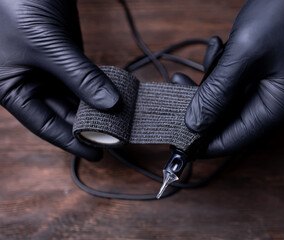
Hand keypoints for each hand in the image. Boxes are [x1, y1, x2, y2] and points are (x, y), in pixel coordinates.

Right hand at [0, 0, 119, 160]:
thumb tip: (109, 105)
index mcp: (12, 88)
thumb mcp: (47, 45)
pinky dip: (100, 88)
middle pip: (63, 113)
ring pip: (77, 97)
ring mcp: (51, 69)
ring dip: (98, 108)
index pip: (44, 124)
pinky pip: (86, 78)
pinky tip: (115, 99)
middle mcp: (31, 82)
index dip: (70, 141)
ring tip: (120, 122)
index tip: (96, 153)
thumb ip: (79, 76)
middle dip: (89, 125)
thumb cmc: (16, 4)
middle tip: (116, 137)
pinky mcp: (67, 55)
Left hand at [183, 0, 283, 156]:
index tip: (170, 136)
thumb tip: (193, 124)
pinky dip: (220, 70)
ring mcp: (267, 91)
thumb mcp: (244, 54)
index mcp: (275, 109)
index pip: (230, 141)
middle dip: (199, 105)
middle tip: (177, 84)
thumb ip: (217, 93)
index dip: (199, 143)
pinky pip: (231, 84)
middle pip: (225, 122)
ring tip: (212, 56)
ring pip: (224, 102)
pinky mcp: (261, 76)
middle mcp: (272, 106)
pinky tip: (221, 48)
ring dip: (210, 83)